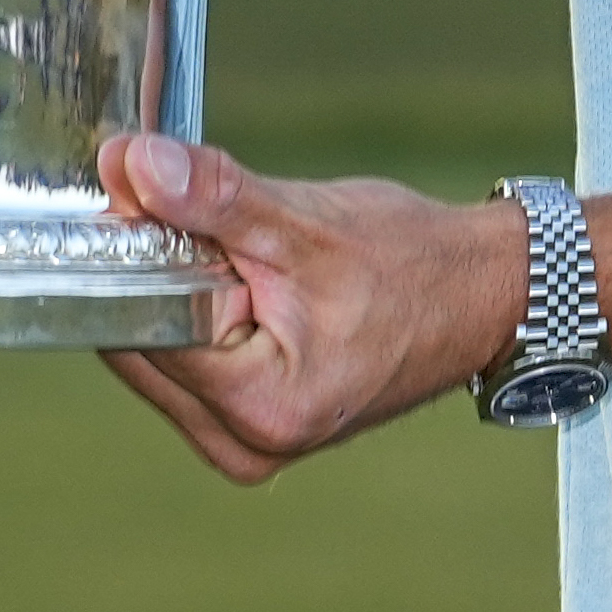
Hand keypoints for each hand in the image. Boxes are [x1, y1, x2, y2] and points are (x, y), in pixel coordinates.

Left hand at [94, 133, 530, 483]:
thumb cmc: (413, 265)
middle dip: (152, 269)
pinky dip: (195, 308)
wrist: (481, 296)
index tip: (133, 188)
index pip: (140, 325)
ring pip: (155, 350)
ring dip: (174, 287)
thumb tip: (131, 166)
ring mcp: (243, 443)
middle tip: (194, 210)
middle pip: (137, 343)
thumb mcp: (309, 222)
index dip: (130, 253)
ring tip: (240, 247)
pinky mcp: (247, 425)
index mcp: (260, 407)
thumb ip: (213, 198)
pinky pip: (184, 360)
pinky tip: (239, 273)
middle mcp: (243, 445)